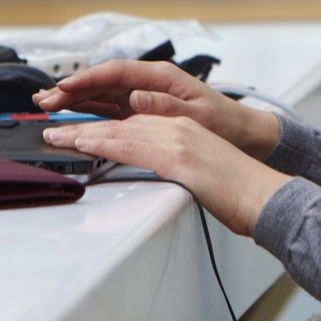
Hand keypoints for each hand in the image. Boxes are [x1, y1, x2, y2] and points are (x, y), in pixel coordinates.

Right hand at [33, 60, 281, 159]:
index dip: (87, 79)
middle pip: (102, 81)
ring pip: (101, 94)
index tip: (64, 88)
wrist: (240, 133)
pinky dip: (88, 109)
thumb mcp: (198, 114)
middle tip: (44, 100)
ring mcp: (143, 96)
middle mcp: (149, 83)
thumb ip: (166, 106)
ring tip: (46, 104)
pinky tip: (71, 114)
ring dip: (75, 99)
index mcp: (161, 76)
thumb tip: (137, 97)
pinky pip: (109, 107)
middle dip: (71, 89)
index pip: (115, 73)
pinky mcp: (142, 111)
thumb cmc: (223, 121)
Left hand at [43, 115, 288, 235]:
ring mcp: (178, 139)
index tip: (75, 132)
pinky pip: (131, 146)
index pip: (132, 125)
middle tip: (53, 129)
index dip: (101, 127)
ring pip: (119, 130)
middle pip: (120, 123)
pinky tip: (82, 143)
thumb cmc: (241, 194)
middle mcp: (178, 128)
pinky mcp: (177, 156)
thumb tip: (164, 177)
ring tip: (55, 135)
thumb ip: (178, 169)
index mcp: (184, 131)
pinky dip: (102, 143)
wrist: (267, 198)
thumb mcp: (204, 174)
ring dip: (82, 132)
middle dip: (83, 125)